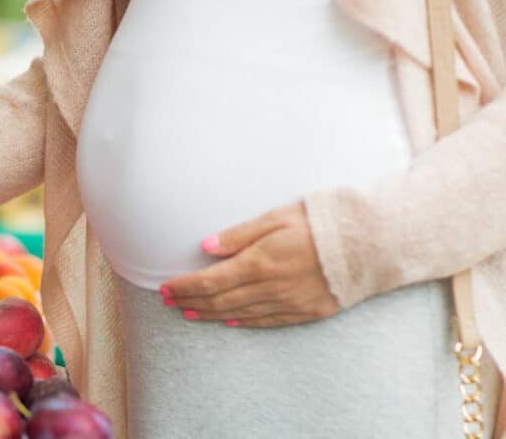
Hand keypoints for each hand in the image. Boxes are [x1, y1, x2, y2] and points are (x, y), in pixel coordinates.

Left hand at [159, 202, 339, 327]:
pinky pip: (268, 321)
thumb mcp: (278, 217)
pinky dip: (244, 322)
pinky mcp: (308, 312)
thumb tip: (205, 246)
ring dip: (211, 314)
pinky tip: (229, 321)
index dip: (185, 286)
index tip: (165, 287)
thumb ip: (239, 234)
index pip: (210, 281)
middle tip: (168, 301)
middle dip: (190, 301)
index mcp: (261, 261)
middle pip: (220, 300)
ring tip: (189, 313)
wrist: (374, 243)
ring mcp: (290, 303)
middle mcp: (272, 287)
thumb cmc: (324, 221)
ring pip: (240, 313)